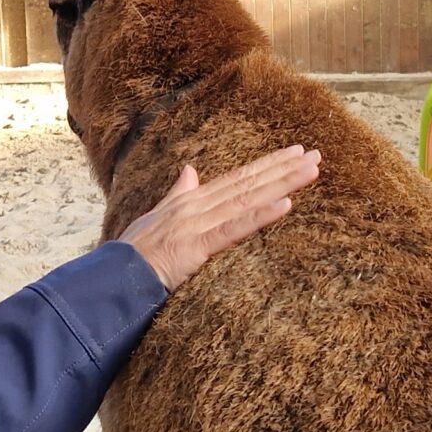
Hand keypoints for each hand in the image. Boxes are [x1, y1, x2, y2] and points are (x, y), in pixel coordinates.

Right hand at [120, 144, 320, 289]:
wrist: (115, 277)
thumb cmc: (134, 252)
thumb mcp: (157, 217)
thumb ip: (177, 194)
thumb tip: (190, 171)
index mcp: (191, 200)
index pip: (236, 178)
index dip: (266, 165)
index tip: (294, 153)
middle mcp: (198, 205)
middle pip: (248, 183)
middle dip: (283, 168)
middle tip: (316, 155)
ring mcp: (198, 224)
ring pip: (248, 199)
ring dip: (281, 184)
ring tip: (309, 171)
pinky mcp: (197, 246)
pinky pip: (234, 229)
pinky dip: (261, 215)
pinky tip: (286, 204)